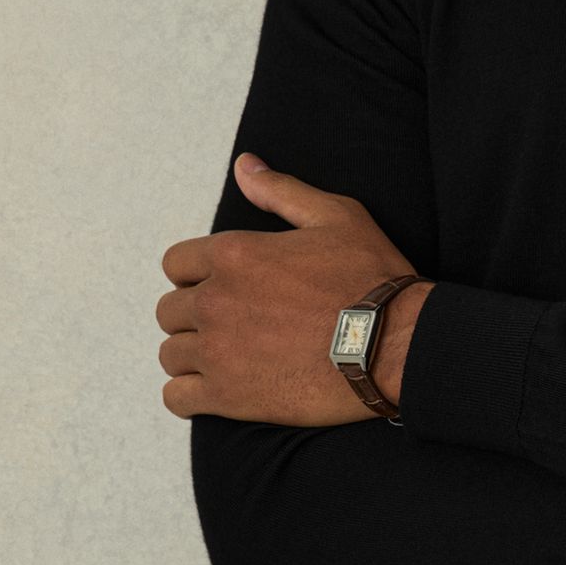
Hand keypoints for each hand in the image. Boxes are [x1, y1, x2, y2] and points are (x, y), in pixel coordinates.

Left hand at [157, 152, 431, 425]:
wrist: (396, 343)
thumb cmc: (370, 277)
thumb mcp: (335, 216)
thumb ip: (281, 191)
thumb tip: (244, 166)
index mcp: (234, 254)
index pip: (176, 264)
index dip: (198, 274)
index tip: (226, 287)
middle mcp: (216, 300)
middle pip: (169, 311)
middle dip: (195, 316)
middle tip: (233, 325)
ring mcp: (218, 351)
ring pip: (170, 354)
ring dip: (192, 355)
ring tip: (227, 359)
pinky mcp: (228, 397)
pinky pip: (177, 398)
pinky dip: (189, 395)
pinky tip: (215, 391)